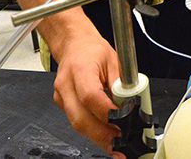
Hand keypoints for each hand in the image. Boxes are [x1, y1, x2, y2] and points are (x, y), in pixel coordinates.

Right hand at [51, 33, 125, 158]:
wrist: (74, 45)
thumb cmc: (92, 50)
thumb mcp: (115, 59)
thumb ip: (121, 83)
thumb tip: (130, 105)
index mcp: (80, 69)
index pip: (90, 97)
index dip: (107, 114)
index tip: (124, 121)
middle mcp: (66, 84)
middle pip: (80, 119)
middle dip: (102, 136)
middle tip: (121, 143)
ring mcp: (60, 96)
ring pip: (77, 125)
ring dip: (97, 138)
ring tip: (116, 145)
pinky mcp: (61, 104)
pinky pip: (76, 121)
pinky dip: (91, 130)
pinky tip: (104, 134)